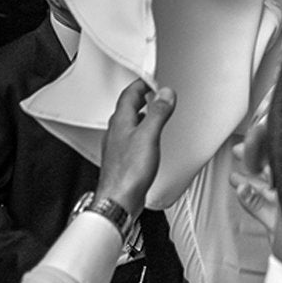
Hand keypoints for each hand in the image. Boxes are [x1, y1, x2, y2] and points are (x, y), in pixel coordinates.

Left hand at [96, 78, 177, 219]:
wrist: (118, 202)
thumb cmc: (128, 173)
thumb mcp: (148, 137)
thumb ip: (158, 113)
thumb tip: (165, 93)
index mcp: (121, 122)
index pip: (129, 94)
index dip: (141, 84)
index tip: (154, 79)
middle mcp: (116, 132)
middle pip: (127, 107)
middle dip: (141, 96)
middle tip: (153, 91)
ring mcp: (117, 146)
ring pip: (128, 122)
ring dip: (141, 113)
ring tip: (153, 111)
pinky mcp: (122, 160)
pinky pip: (131, 137)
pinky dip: (141, 131)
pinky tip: (148, 139)